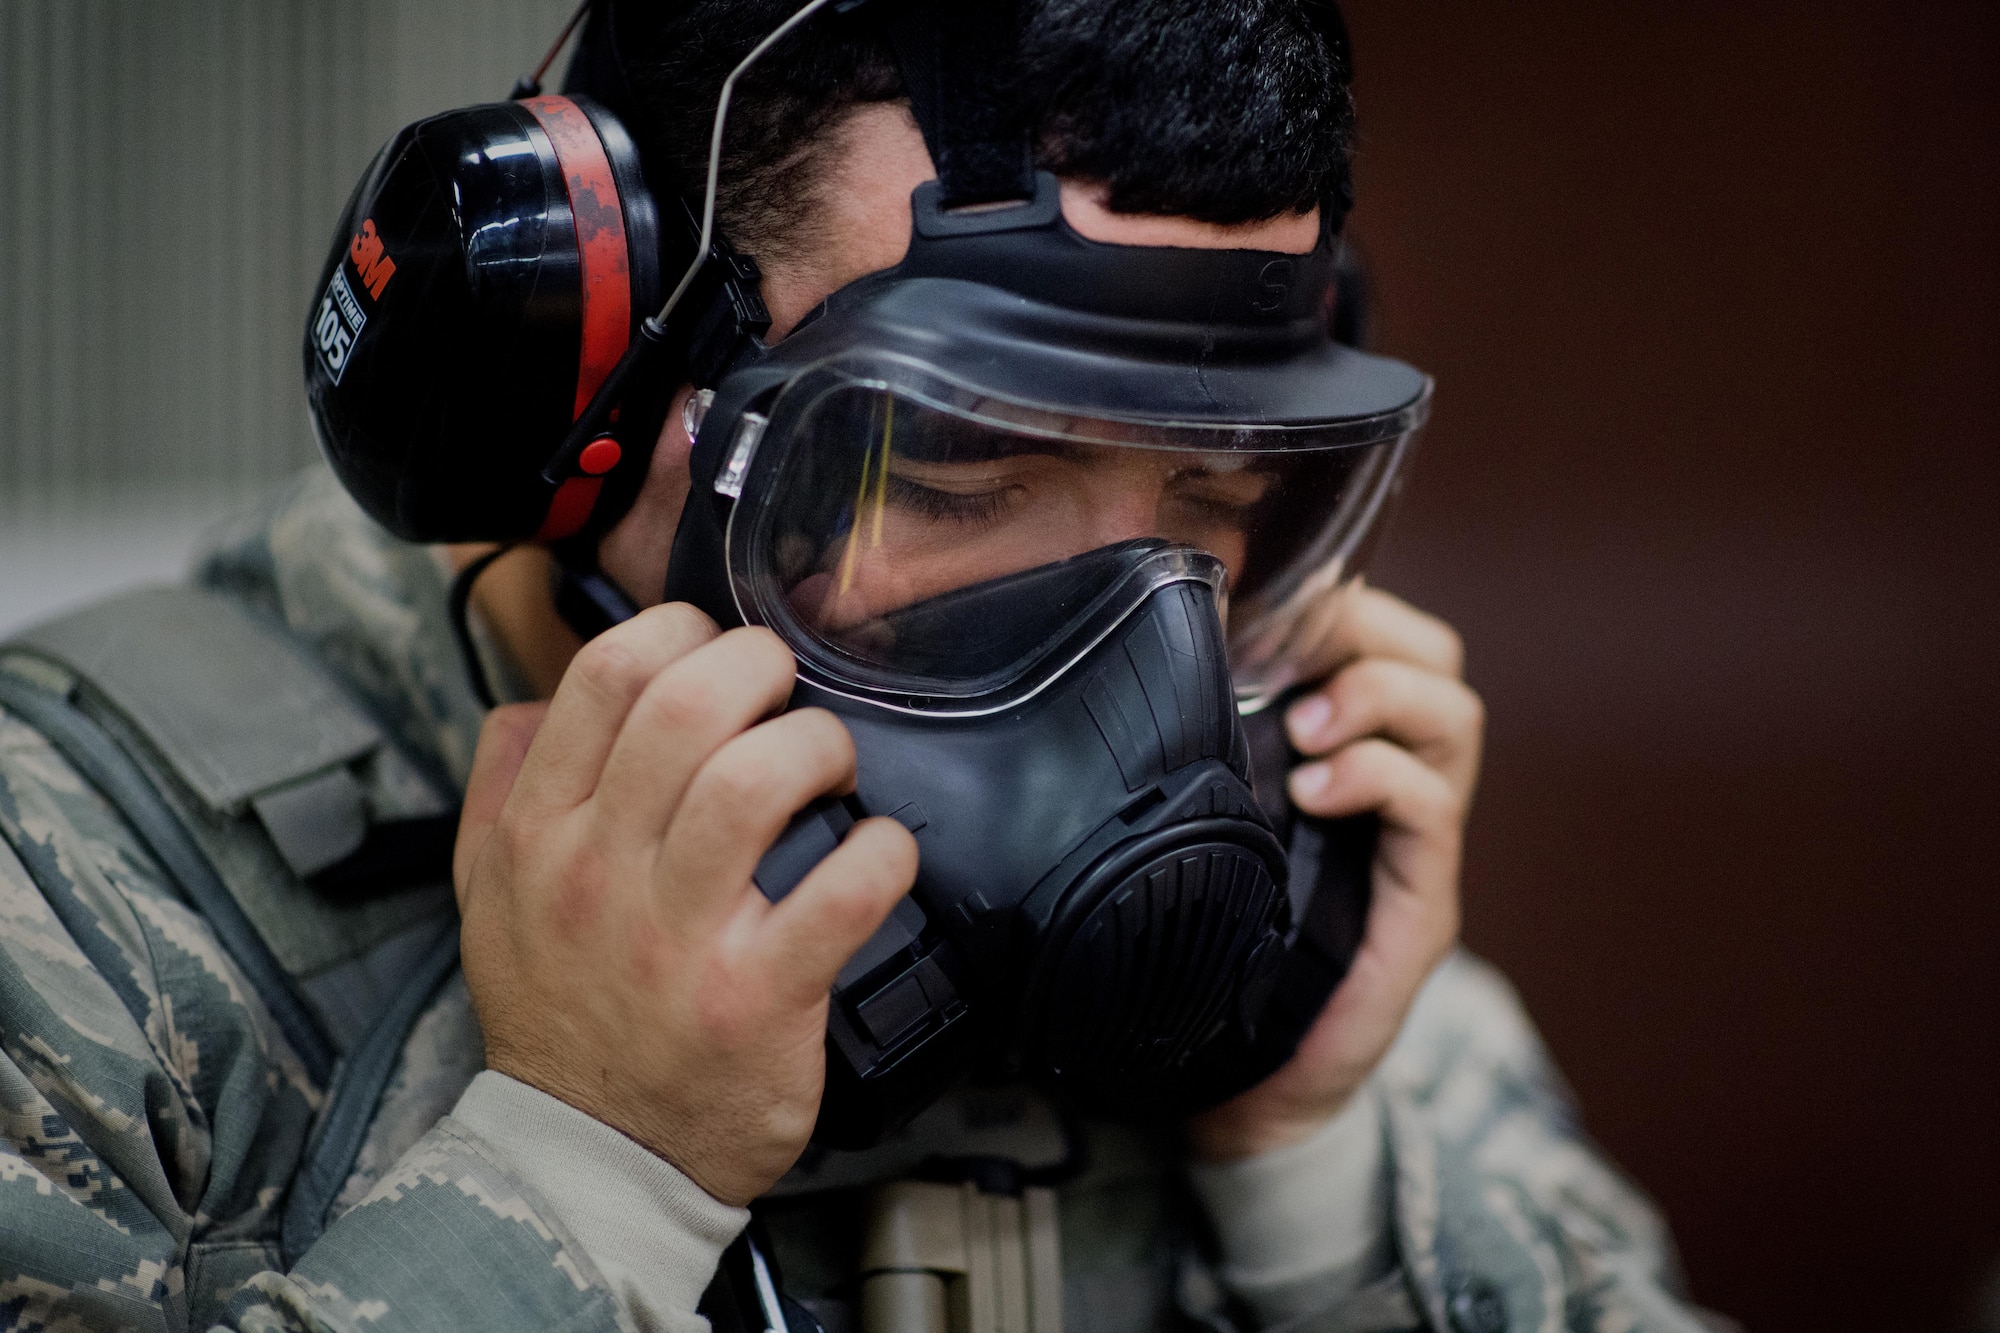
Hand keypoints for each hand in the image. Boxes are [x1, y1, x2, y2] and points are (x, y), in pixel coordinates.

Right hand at [452, 605, 918, 1205]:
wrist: (591, 1162)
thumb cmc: (561, 1017)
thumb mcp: (491, 902)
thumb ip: (500, 791)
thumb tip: (530, 703)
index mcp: (540, 837)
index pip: (602, 680)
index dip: (677, 630)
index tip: (714, 648)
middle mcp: (601, 877)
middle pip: (685, 710)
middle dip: (756, 667)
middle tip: (786, 691)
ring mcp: (680, 940)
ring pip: (754, 784)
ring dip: (816, 747)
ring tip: (830, 765)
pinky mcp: (759, 998)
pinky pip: (839, 894)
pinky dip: (879, 852)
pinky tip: (878, 851)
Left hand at [1187, 581, 1482, 1160]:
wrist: (1242, 1080)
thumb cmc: (1212, 936)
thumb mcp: (1192, 815)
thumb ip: (1187, 739)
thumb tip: (1127, 650)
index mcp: (1338, 743)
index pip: (1378, 633)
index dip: (1335, 602)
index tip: (1259, 601)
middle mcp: (1392, 778)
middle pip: (1433, 658)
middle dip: (1366, 633)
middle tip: (1295, 657)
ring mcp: (1414, 838)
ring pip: (1452, 717)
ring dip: (1375, 697)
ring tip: (1307, 729)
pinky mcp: (1422, 900)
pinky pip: (1431, 806)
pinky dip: (1378, 775)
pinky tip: (1316, 788)